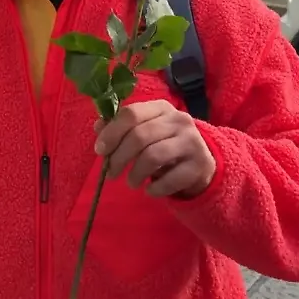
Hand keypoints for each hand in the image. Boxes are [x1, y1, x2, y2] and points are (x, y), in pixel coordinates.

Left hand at [93, 99, 215, 198]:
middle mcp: (179, 120)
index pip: (131, 113)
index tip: (100, 150)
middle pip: (139, 136)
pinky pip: (170, 179)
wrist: (199, 162)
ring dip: (135, 174)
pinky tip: (150, 190)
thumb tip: (98, 127)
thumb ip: (120, 127)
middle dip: (119, 157)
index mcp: (161, 108)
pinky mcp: (199, 165)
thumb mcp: (143, 131)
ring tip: (131, 183)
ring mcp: (192, 141)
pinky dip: (155, 188)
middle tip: (111, 173)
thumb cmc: (163, 144)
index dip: (112, 133)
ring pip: (153, 156)